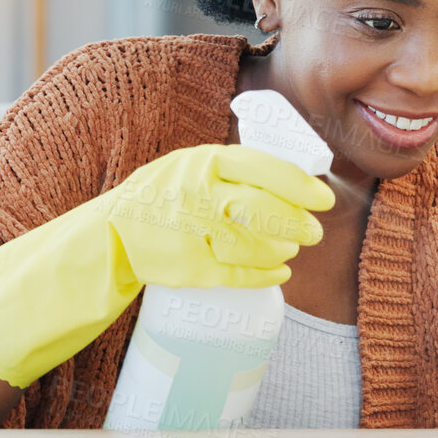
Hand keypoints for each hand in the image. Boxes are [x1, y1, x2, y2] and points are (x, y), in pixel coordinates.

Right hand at [101, 143, 333, 290]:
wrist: (113, 231)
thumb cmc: (164, 194)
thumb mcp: (192, 165)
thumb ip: (234, 170)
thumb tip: (293, 185)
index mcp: (204, 162)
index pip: (263, 169)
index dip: (299, 187)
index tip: (323, 200)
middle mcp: (197, 194)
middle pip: (262, 209)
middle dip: (296, 223)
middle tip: (313, 232)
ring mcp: (191, 232)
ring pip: (252, 245)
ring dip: (280, 249)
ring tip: (290, 249)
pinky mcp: (188, 266)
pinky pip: (237, 273)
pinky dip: (264, 275)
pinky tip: (279, 272)